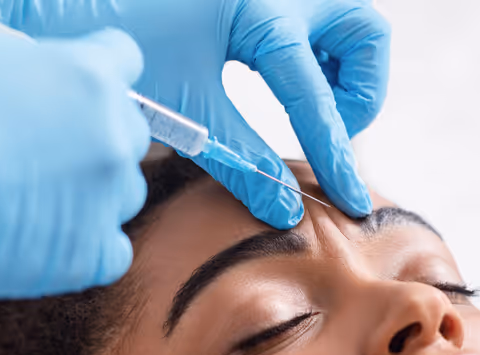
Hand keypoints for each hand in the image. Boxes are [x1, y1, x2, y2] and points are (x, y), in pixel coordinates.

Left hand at [0, 0, 390, 226]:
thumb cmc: (114, 39)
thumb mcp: (184, 107)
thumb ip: (241, 160)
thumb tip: (285, 210)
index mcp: (260, 8)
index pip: (315, 96)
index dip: (335, 155)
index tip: (350, 200)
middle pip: (365, 34)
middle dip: (360, 90)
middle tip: (326, 126)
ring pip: (348, 23)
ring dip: (342, 71)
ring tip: (306, 106)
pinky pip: (315, 19)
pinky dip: (315, 54)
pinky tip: (279, 81)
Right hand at [0, 2, 149, 298]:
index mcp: (88, 76)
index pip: (123, 59)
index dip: (93, 66)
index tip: (69, 80)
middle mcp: (111, 138)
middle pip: (128, 129)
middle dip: (93, 130)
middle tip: (39, 140)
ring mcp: (106, 201)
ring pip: (122, 190)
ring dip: (91, 187)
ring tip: (33, 188)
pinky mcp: (90, 256)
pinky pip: (111, 249)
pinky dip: (85, 242)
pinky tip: (46, 232)